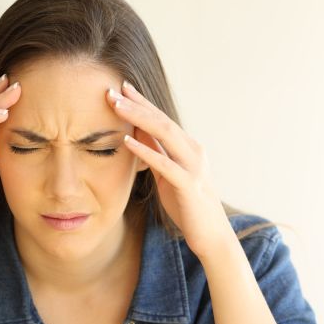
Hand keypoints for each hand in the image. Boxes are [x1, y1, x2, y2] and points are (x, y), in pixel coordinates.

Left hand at [106, 81, 233, 257]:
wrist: (211, 236)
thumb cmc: (187, 206)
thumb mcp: (166, 175)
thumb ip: (156, 153)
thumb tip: (136, 132)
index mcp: (188, 148)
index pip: (162, 118)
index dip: (142, 102)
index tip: (121, 87)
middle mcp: (194, 151)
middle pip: (162, 120)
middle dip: (136, 104)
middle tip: (112, 91)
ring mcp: (194, 167)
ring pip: (165, 134)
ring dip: (139, 118)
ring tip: (116, 106)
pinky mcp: (189, 185)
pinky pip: (165, 164)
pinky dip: (145, 150)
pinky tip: (127, 141)